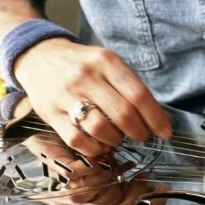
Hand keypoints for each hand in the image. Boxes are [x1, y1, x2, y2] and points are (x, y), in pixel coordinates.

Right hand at [13, 38, 171, 156]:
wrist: (39, 56)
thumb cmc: (81, 63)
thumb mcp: (106, 61)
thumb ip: (129, 85)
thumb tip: (159, 116)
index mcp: (106, 61)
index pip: (138, 94)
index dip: (155, 117)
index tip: (165, 132)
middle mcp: (87, 76)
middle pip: (123, 113)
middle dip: (139, 131)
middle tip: (141, 136)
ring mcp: (68, 95)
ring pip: (101, 128)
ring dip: (116, 140)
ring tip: (118, 138)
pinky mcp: (52, 113)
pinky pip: (77, 139)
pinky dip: (93, 148)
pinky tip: (99, 144)